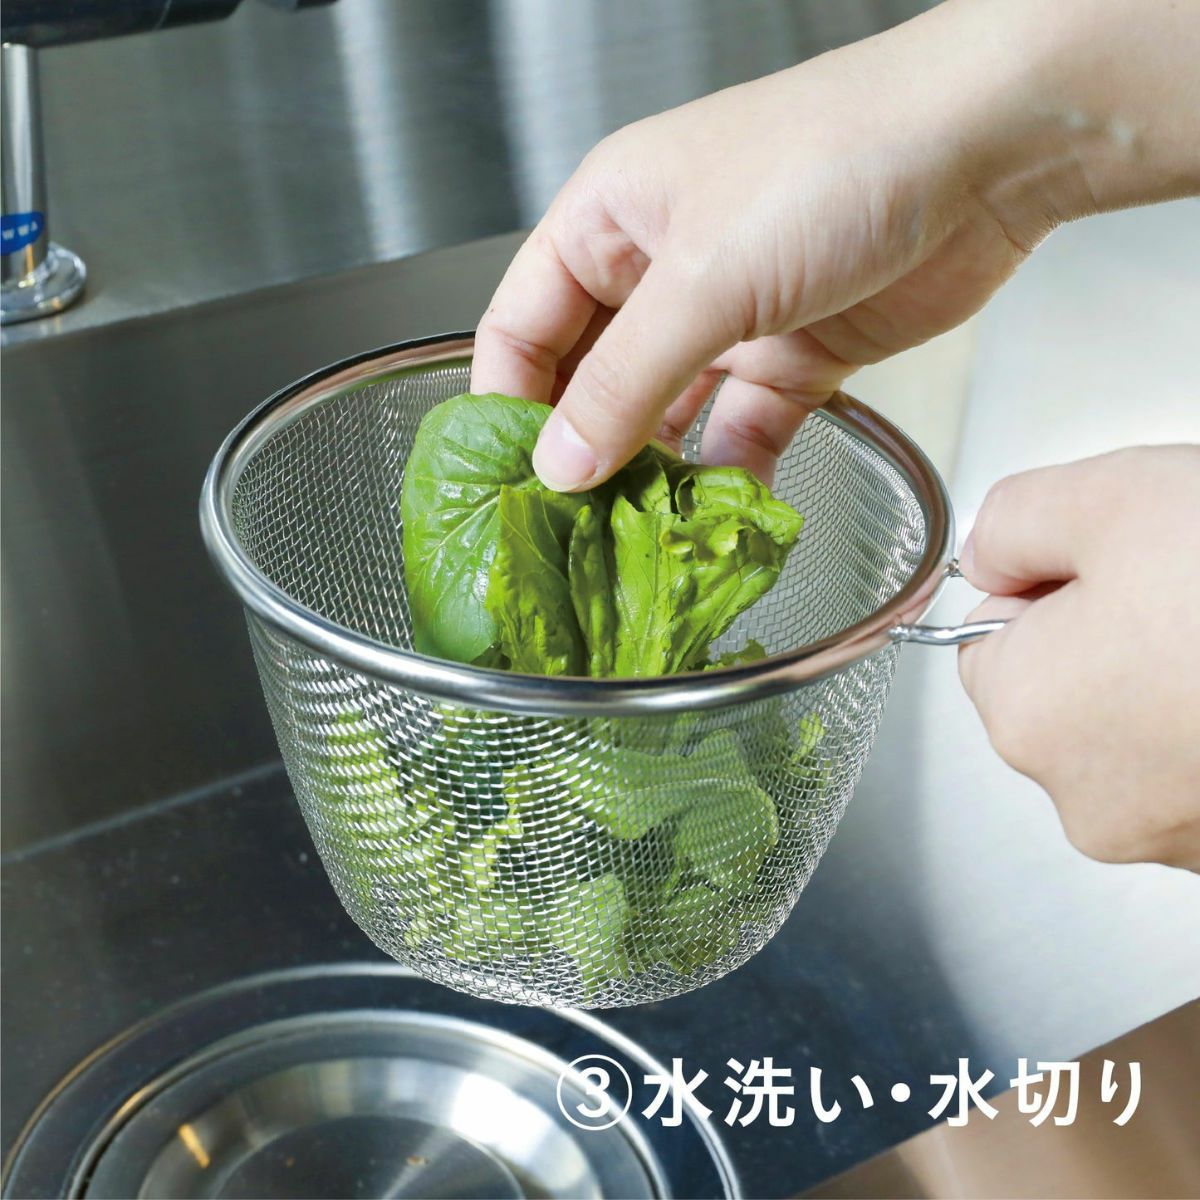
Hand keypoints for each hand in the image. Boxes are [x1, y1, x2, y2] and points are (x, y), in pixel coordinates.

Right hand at [471, 0, 1199, 490]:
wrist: (987, 150)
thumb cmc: (835, 159)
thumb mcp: (704, 277)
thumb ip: (625, 382)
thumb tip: (560, 466)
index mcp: (610, 221)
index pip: (522, 325)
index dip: (508, 403)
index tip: (507, 479)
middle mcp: (661, 270)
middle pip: (592, 379)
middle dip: (583, 450)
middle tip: (570, 526)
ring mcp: (729, 317)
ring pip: (666, 414)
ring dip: (654, 474)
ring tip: (635, 537)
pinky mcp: (794, 356)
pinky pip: (741, 431)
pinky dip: (729, 476)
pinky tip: (718, 516)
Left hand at [958, 447, 1199, 869]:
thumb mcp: (1111, 498)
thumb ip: (1013, 522)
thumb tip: (988, 558)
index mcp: (1028, 716)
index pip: (986, 641)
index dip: (1045, 587)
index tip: (1111, 562)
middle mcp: (1089, 801)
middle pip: (1072, 690)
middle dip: (1117, 633)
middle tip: (1194, 586)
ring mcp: (1181, 838)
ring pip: (1148, 731)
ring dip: (1182, 679)